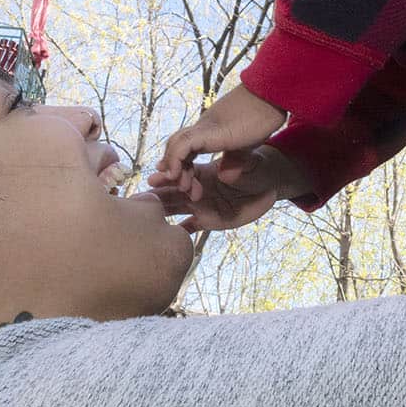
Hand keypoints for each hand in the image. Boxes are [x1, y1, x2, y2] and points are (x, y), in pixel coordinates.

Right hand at [146, 146, 307, 231]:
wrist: (266, 187)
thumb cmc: (256, 170)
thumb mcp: (251, 163)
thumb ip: (238, 165)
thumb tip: (225, 171)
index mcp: (203, 171)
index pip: (181, 171)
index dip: (170, 174)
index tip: (161, 177)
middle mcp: (196, 188)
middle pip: (170, 191)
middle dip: (156, 194)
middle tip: (139, 199)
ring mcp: (199, 205)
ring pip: (174, 209)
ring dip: (159, 213)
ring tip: (142, 220)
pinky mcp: (206, 220)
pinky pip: (187, 228)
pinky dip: (177, 235)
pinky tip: (164, 243)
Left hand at [155, 85, 286, 184]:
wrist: (271, 97)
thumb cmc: (263, 117)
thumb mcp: (246, 145)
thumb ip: (234, 160)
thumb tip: (224, 177)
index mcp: (210, 130)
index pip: (184, 146)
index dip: (180, 164)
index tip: (185, 183)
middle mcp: (203, 126)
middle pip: (175, 144)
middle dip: (173, 167)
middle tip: (182, 188)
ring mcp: (204, 126)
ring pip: (175, 144)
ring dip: (173, 168)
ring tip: (182, 187)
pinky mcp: (208, 129)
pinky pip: (182, 144)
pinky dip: (174, 160)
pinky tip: (175, 175)